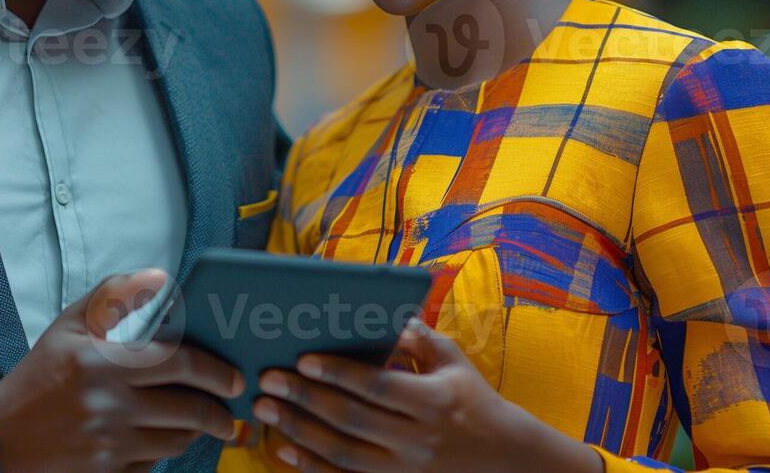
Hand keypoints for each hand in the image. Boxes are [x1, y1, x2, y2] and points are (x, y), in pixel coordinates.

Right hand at [0, 268, 245, 472]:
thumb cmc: (41, 375)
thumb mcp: (69, 326)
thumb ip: (114, 295)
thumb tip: (160, 277)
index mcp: (104, 362)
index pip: (180, 363)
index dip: (216, 371)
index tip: (234, 377)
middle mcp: (110, 405)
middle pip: (189, 410)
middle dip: (220, 411)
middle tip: (230, 406)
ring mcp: (109, 445)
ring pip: (177, 441)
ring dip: (198, 432)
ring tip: (205, 421)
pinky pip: (155, 464)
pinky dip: (167, 451)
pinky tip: (167, 437)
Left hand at [251, 319, 599, 471]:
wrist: (503, 459)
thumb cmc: (472, 399)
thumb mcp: (453, 361)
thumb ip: (417, 337)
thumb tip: (381, 312)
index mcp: (433, 401)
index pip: (377, 386)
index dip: (338, 373)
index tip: (302, 359)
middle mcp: (417, 440)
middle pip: (352, 420)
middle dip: (305, 399)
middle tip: (268, 379)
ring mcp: (404, 470)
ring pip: (342, 453)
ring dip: (299, 431)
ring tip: (266, 410)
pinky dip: (311, 466)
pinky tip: (284, 448)